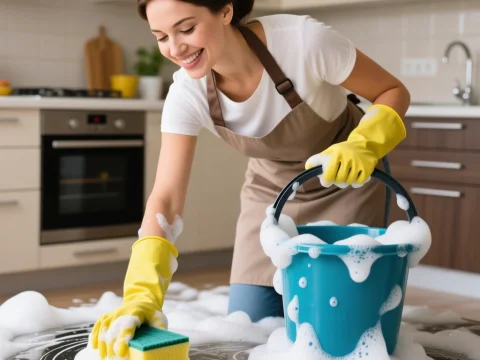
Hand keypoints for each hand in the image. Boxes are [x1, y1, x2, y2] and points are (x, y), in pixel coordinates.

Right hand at [91, 236, 177, 358]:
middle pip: (113, 329)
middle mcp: (121, 311)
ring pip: (104, 328)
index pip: (128, 326)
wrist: (142, 300)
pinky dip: (95, 336)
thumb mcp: (159, 319)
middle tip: (114, 359)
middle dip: (112, 346)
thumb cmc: (151, 314)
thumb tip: (159, 345)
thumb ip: (159, 330)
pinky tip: (95, 347)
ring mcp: (113, 313)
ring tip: (104, 357)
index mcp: (136, 312)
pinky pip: (98, 325)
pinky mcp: (107, 316)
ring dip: (102, 343)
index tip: (120, 353)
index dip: (123, 339)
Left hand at [305, 104, 405, 187]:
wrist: (365, 143)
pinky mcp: (368, 168)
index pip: (329, 175)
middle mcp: (348, 159)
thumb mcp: (329, 151)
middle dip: (337, 180)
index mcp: (337, 155)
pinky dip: (356, 182)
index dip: (326, 181)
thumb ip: (318, 159)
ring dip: (346, 181)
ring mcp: (359, 164)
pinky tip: (355, 176)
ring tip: (346, 174)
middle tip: (338, 175)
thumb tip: (307, 167)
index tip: (326, 181)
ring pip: (349, 182)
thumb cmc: (343, 150)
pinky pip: (359, 183)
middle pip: (339, 181)